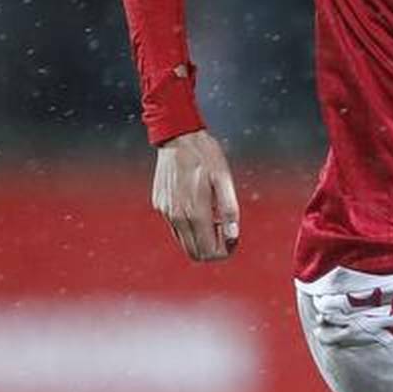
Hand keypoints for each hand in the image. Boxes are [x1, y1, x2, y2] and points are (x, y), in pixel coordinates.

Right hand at [152, 129, 239, 262]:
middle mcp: (177, 217)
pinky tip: (198, 208)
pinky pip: (175, 227)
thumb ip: (228, 210)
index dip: (224, 251)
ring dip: (200, 239)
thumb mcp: (224, 179)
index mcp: (195, 212)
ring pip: (184, 243)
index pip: (210, 251)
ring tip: (213, 217)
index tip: (232, 239)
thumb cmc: (205, 156)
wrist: (177, 137)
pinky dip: (189, 227)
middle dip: (212, 250)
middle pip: (195, 253)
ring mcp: (166, 212)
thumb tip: (233, 235)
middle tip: (224, 232)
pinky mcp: (160, 205)